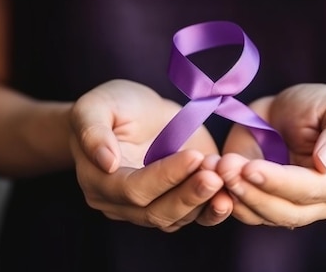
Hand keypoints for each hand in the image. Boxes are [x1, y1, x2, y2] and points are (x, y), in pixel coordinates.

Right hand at [69, 79, 232, 230]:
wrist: (135, 113)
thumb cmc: (112, 106)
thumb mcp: (95, 106)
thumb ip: (93, 130)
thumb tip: (106, 161)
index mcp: (100, 183)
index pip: (133, 189)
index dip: (164, 176)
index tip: (193, 156)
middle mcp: (123, 205)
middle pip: (158, 212)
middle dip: (189, 195)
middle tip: (215, 175)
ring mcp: (152, 208)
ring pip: (180, 218)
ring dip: (206, 201)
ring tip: (226, 178)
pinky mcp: (180, 202)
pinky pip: (198, 216)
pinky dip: (216, 209)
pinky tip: (232, 195)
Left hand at [217, 83, 325, 226]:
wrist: (290, 113)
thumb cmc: (319, 107)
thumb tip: (325, 162)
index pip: (309, 190)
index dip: (278, 181)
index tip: (249, 167)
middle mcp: (319, 204)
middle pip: (284, 211)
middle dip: (251, 192)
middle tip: (224, 168)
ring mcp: (290, 209)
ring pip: (261, 216)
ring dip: (235, 196)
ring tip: (215, 169)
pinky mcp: (262, 207)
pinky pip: (244, 212)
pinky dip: (225, 198)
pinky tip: (210, 177)